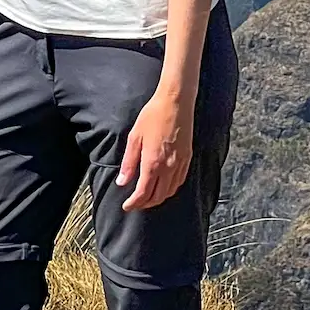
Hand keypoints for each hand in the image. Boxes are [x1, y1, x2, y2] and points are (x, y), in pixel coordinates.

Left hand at [115, 87, 193, 210]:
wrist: (175, 103)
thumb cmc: (153, 116)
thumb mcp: (134, 137)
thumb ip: (129, 163)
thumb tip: (122, 182)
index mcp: (153, 163)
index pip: (143, 193)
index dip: (134, 203)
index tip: (126, 206)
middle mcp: (169, 168)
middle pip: (157, 197)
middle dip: (145, 204)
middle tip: (135, 204)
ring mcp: (180, 164)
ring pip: (170, 192)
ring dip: (157, 199)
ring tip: (147, 197)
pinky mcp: (187, 159)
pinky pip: (179, 182)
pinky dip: (170, 190)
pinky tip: (163, 186)